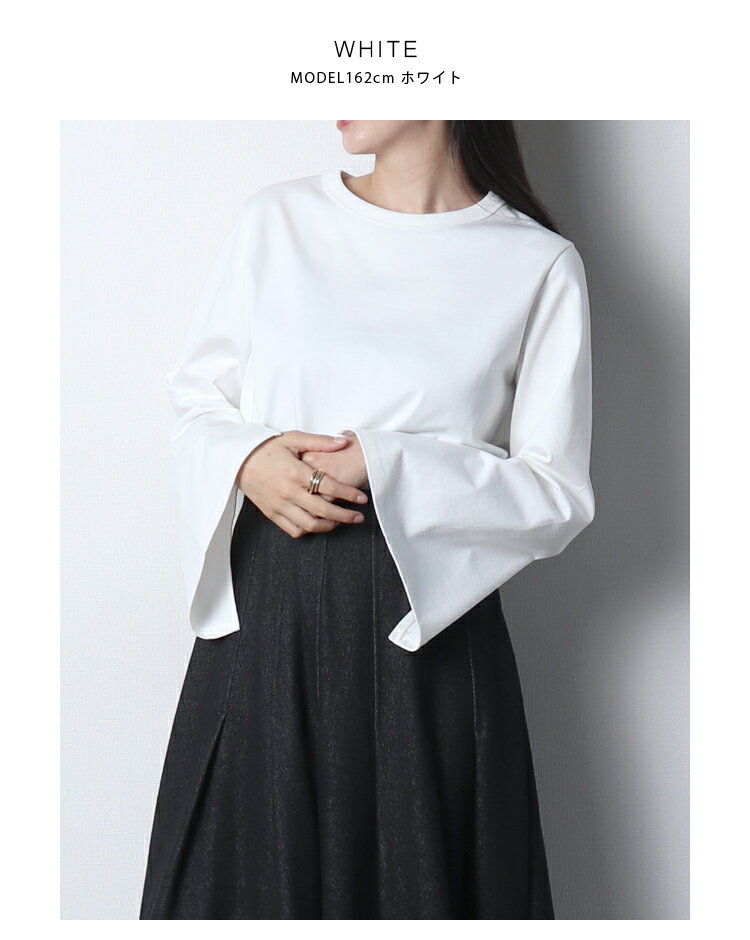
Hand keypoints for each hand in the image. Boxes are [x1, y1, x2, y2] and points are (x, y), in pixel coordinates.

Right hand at [236, 429, 368, 538]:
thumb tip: (343, 442)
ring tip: (341, 521)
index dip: (349, 494)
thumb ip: (320, 442)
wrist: (237, 460)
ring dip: (329, 526)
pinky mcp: (271, 514)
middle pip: (323, 510)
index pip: (329, 486)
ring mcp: (279, 505)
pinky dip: (308, 531)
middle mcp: (288, 492)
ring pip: (310, 525)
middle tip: (359, 516)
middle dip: (345, 516)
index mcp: (295, 472)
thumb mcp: (293, 438)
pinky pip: (293, 530)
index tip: (362, 499)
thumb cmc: (267, 447)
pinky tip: (318, 524)